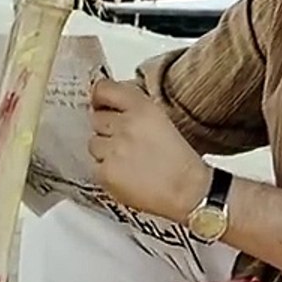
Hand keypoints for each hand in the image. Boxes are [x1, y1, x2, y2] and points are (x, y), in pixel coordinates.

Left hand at [88, 78, 212, 219]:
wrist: (188, 191)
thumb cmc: (180, 161)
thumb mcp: (161, 121)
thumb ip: (134, 109)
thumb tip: (108, 105)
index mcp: (142, 108)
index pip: (104, 89)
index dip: (99, 96)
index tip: (99, 101)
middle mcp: (126, 125)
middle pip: (96, 118)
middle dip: (106, 128)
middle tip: (124, 141)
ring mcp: (113, 149)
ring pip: (93, 143)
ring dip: (105, 150)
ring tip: (128, 161)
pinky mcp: (106, 172)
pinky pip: (95, 166)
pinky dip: (106, 171)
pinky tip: (125, 174)